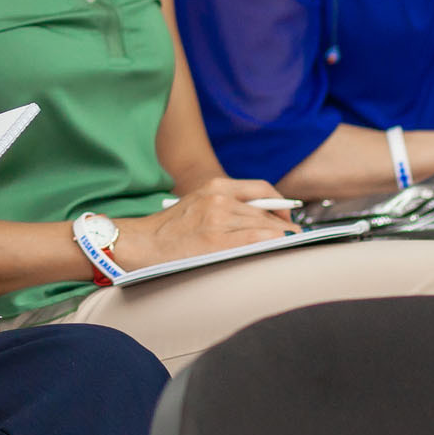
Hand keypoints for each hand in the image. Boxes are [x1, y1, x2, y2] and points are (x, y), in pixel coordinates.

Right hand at [113, 178, 295, 270]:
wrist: (141, 243)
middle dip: (283, 225)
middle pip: (266, 210)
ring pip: (264, 225)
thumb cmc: (168, 230)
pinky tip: (279, 248)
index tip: (287, 217)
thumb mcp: (198, 204)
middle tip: (293, 237)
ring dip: (281, 237)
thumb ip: (227, 205)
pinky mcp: (216, 240)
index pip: (261, 189)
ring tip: (288, 246)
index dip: (280, 203)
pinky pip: (255, 238)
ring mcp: (218, 218)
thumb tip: (263, 218)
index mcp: (214, 186)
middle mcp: (218, 198)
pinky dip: (272, 242)